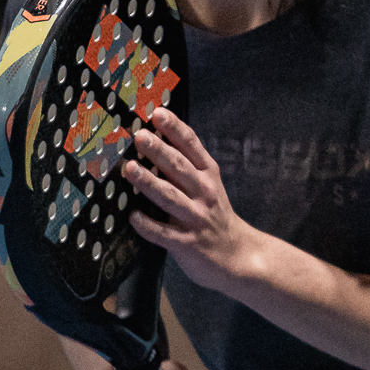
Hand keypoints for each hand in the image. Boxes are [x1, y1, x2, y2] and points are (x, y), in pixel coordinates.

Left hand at [125, 109, 253, 288]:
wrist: (238, 255)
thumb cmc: (216, 215)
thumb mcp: (209, 184)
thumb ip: (186, 164)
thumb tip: (154, 139)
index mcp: (208, 174)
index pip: (191, 146)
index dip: (174, 128)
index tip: (158, 113)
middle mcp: (204, 193)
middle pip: (179, 168)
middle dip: (159, 151)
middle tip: (140, 137)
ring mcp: (196, 218)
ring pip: (170, 197)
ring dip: (149, 182)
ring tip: (130, 169)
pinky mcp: (187, 243)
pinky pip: (164, 233)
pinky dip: (148, 225)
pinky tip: (133, 217)